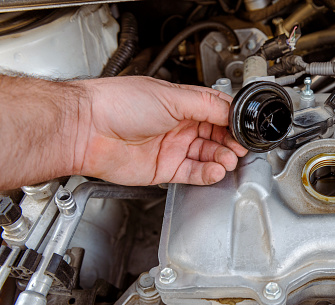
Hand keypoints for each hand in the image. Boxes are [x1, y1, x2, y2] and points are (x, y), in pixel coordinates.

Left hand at [73, 76, 246, 185]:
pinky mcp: (164, 169)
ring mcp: (172, 148)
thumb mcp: (171, 97)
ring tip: (228, 160)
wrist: (86, 130)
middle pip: (215, 136)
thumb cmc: (117, 104)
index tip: (243, 130)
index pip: (216, 112)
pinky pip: (192, 174)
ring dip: (221, 159)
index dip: (232, 122)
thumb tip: (231, 111)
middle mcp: (178, 125)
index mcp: (181, 103)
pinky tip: (215, 170)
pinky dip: (207, 174)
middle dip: (230, 143)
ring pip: (206, 156)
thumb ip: (205, 105)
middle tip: (239, 148)